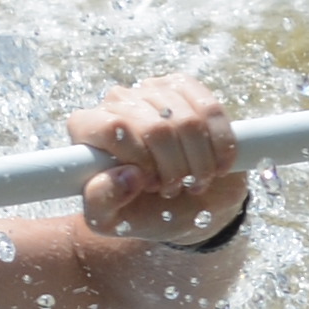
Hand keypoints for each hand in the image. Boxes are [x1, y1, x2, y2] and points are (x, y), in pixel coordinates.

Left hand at [73, 74, 247, 248]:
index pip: (114, 128)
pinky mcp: (186, 89)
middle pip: (156, 127)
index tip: (150, 185)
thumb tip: (126, 175)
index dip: (141, 160)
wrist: (184, 203)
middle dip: (174, 168)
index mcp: (86, 128)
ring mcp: (152, 91)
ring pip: (188, 120)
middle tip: (175, 188)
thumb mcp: (112, 220)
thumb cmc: (141, 209)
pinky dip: (221, 145)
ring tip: (194, 180)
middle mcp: (116, 102)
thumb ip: (102, 203)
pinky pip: (211, 110)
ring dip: (199, 161)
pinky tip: (218, 166)